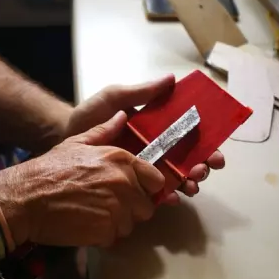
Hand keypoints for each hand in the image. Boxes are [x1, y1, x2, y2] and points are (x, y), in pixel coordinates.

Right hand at [0, 112, 164, 246]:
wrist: (26, 198)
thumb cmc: (49, 170)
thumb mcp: (76, 143)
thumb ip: (104, 131)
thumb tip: (122, 116)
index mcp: (121, 160)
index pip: (156, 180)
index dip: (147, 188)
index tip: (135, 192)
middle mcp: (124, 183)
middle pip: (146, 206)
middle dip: (131, 209)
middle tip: (108, 206)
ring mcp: (117, 209)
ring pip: (131, 224)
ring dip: (117, 223)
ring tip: (93, 214)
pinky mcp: (106, 231)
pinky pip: (114, 238)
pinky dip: (102, 236)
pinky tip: (85, 225)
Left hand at [67, 75, 224, 203]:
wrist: (62, 139)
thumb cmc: (88, 117)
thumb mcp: (114, 98)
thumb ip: (140, 92)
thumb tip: (171, 80)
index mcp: (156, 128)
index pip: (188, 136)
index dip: (208, 144)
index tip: (217, 151)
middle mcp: (155, 149)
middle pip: (189, 160)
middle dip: (202, 167)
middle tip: (204, 170)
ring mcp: (143, 169)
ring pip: (176, 178)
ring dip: (189, 183)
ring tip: (191, 185)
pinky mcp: (130, 185)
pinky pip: (153, 194)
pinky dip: (167, 197)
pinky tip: (172, 198)